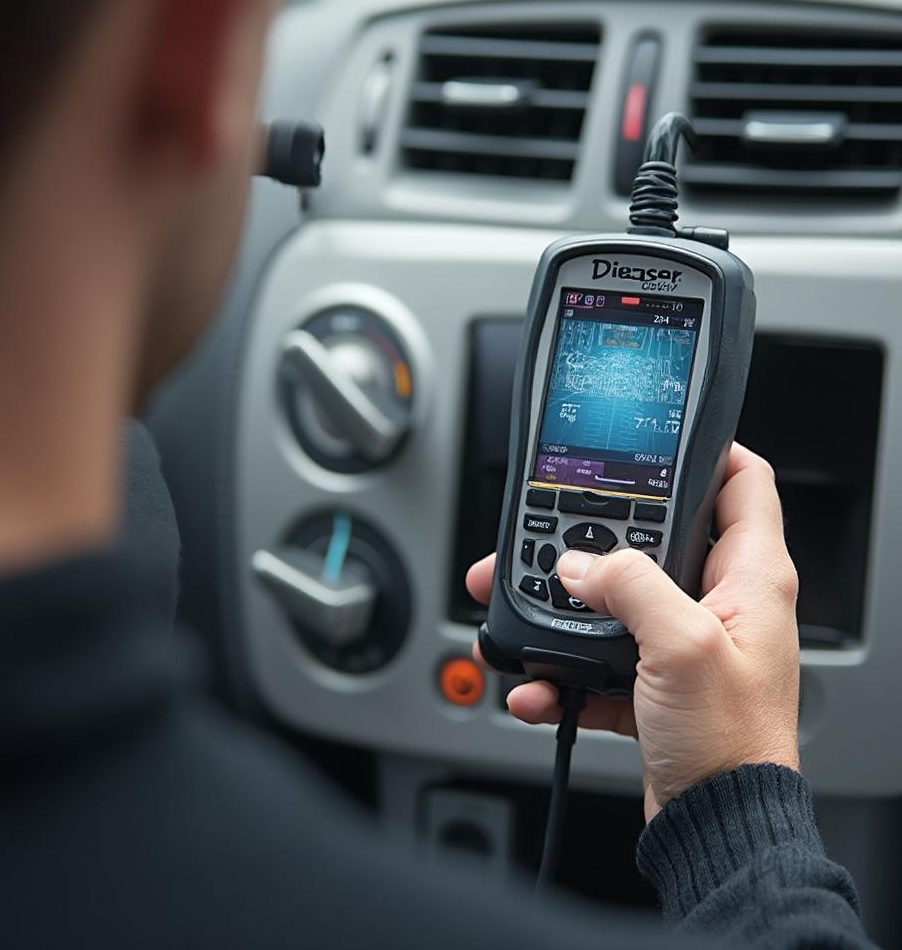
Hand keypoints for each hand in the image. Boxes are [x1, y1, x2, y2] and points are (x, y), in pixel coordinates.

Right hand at [466, 444, 800, 821]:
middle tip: (550, 533)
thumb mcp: (681, 645)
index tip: (652, 439)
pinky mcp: (651, 680)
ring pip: (613, 598)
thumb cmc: (730, 743)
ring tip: (518, 606)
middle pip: (654, 539)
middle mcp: (718, 602)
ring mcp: (682, 642)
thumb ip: (627, 586)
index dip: (705, 449)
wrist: (716, 827)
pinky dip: (561, 668)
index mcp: (749, 578)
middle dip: (595, 536)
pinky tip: (538, 686)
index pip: (740, 482)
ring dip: (562, 606)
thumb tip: (578, 566)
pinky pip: (595, 656)